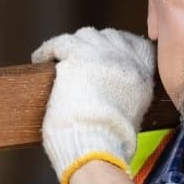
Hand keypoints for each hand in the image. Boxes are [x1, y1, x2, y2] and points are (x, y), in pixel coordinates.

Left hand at [32, 27, 154, 183]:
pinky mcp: (78, 56)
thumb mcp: (131, 117)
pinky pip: (59, 43)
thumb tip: (110, 94)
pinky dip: (48, 50)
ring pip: (85, 36)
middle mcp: (127, 61)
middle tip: (78, 58)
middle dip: (94, 45)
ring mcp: (103, 55)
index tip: (105, 54)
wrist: (96, 148)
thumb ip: (126, 97)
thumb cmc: (108, 144)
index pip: (137, 45)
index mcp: (143, 77)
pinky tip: (41, 59)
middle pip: (109, 36)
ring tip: (59, 58)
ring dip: (73, 46)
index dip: (118, 46)